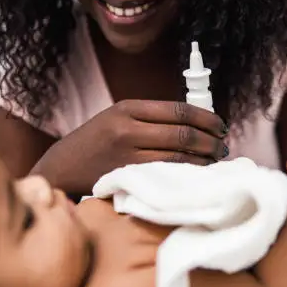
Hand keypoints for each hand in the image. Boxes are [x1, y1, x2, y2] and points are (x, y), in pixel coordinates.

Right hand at [33, 100, 227, 194]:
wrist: (62, 168)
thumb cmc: (96, 143)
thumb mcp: (118, 119)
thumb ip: (151, 119)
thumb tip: (197, 124)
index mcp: (128, 108)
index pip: (179, 110)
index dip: (206, 118)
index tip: (221, 125)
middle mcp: (128, 128)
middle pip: (183, 134)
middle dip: (210, 141)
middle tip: (223, 146)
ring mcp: (127, 155)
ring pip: (178, 156)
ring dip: (203, 160)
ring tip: (215, 161)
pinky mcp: (127, 177)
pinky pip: (167, 175)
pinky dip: (187, 174)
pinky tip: (198, 174)